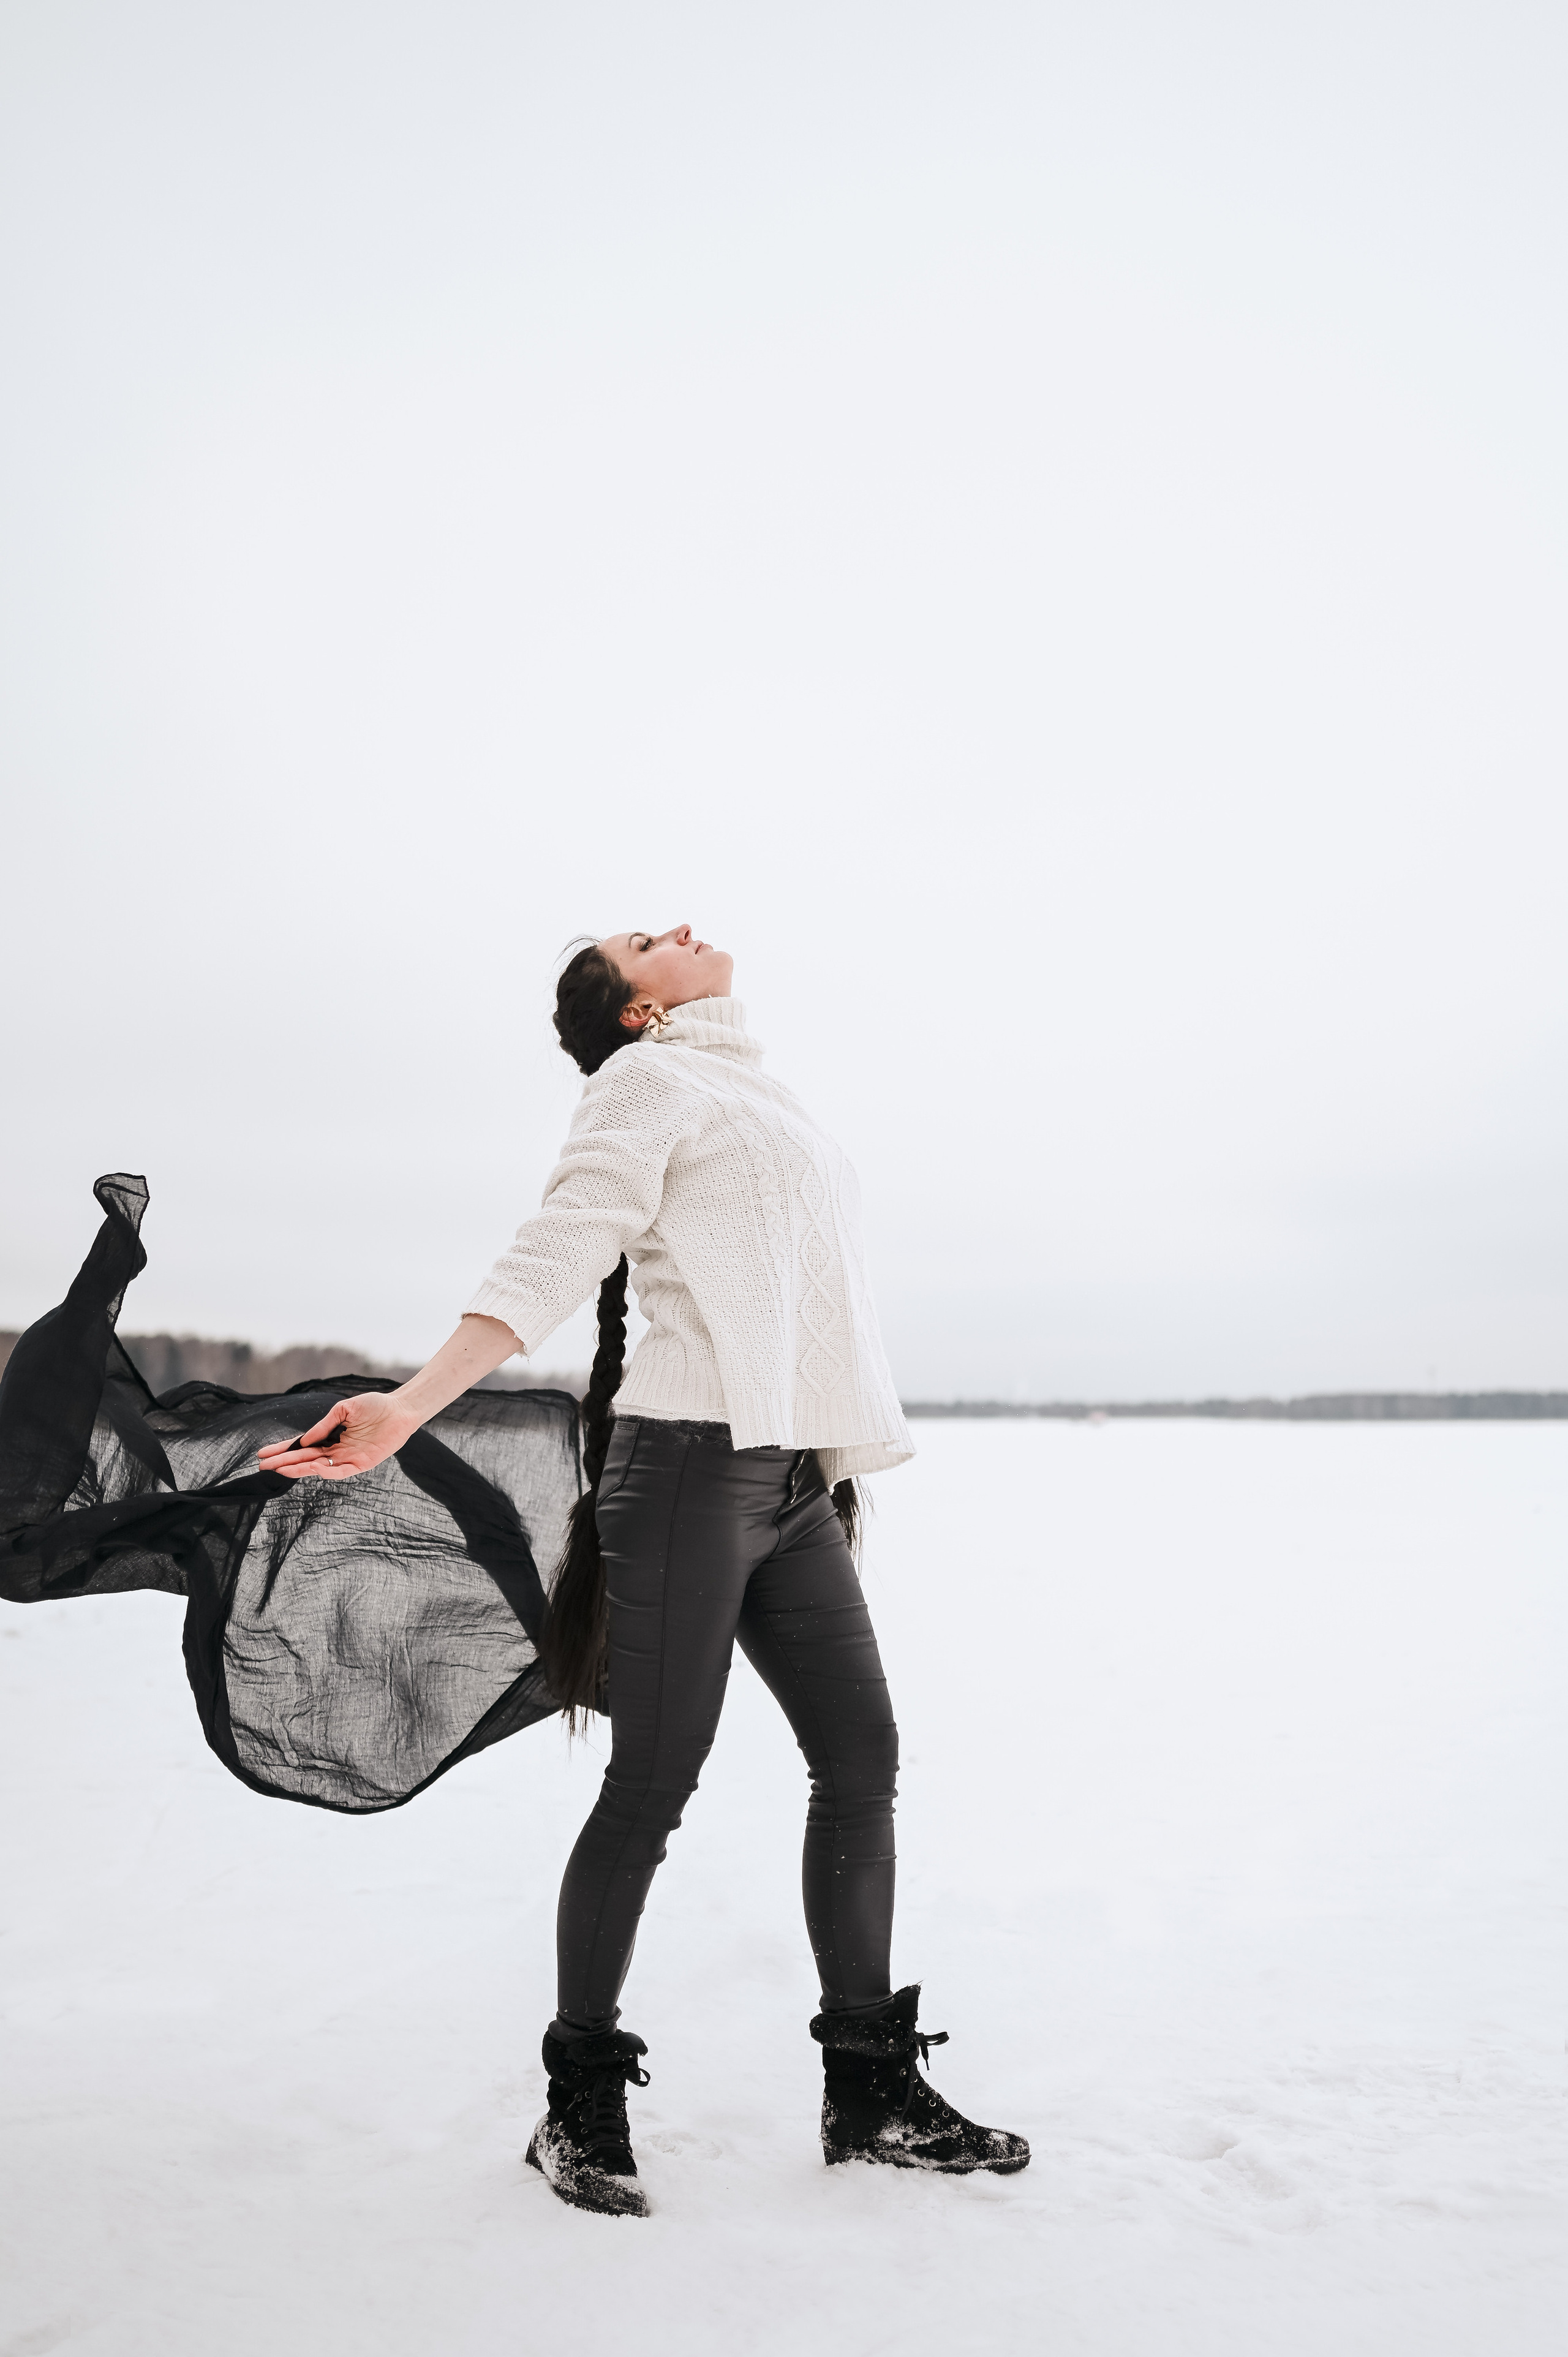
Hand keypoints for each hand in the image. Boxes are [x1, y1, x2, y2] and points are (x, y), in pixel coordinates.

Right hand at [257, 1391, 417, 1481]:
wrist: (400, 1409)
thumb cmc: (374, 1405)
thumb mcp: (343, 1409)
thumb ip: (324, 1425)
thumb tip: (304, 1440)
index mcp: (330, 1437)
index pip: (302, 1446)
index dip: (283, 1450)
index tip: (263, 1454)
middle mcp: (336, 1450)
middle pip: (305, 1459)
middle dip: (284, 1462)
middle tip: (264, 1467)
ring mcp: (348, 1459)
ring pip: (319, 1468)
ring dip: (300, 1469)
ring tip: (281, 1468)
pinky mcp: (362, 1464)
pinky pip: (341, 1471)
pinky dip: (327, 1472)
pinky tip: (313, 1469)